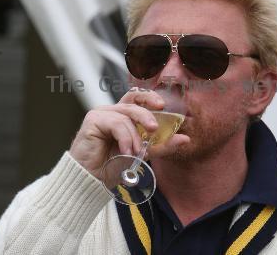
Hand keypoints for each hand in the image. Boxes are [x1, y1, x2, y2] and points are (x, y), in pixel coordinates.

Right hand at [69, 88, 189, 178]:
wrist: (91, 179)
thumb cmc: (113, 164)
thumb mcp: (142, 153)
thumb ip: (161, 145)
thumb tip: (185, 139)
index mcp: (123, 115)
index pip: (137, 98)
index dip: (150, 97)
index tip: (162, 104)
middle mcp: (112, 111)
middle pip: (133, 102)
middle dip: (146, 114)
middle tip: (154, 129)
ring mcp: (101, 113)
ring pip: (126, 116)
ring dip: (134, 136)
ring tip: (136, 152)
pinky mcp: (93, 120)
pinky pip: (115, 123)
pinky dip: (124, 138)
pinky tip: (125, 152)